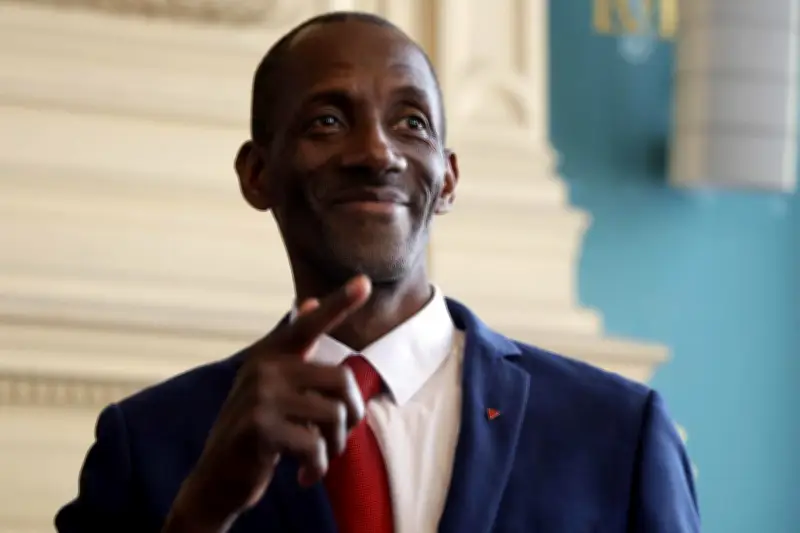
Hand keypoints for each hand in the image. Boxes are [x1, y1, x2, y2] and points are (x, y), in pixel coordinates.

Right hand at [165, 275, 371, 532]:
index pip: (309, 324)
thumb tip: (308, 301)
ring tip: (320, 458)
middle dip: (351, 416)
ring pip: (334, 415)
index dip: (339, 303)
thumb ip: (294, 352)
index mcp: (271, 355)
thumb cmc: (257, 433)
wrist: (216, 479)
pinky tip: (304, 476)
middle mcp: (264, 367)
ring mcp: (260, 395)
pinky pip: (315, 445)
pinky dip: (317, 468)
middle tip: (339, 438)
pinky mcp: (259, 427)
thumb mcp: (273, 389)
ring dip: (335, 446)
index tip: (365, 282)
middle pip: (342, 381)